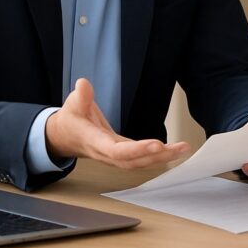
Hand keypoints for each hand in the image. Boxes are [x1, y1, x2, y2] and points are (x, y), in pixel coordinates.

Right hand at [45, 78, 189, 168]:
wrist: (65, 137)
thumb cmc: (71, 120)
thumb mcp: (73, 104)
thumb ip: (81, 96)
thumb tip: (83, 84)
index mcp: (95, 142)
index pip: (117, 151)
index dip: (137, 150)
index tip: (157, 144)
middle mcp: (107, 154)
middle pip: (134, 161)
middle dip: (158, 156)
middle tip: (181, 148)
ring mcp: (115, 157)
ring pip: (140, 163)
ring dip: (163, 158)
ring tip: (183, 149)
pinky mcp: (122, 154)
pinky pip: (141, 159)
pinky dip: (158, 157)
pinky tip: (174, 151)